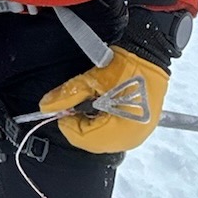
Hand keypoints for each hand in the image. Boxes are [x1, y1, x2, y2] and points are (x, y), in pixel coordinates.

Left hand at [38, 46, 169, 153]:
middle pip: (93, 141)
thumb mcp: (93, 80)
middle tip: (77, 104)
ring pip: (103, 139)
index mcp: (119, 131)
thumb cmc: (126, 67)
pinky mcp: (141, 128)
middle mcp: (130, 139)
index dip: (68, 122)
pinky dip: (104, 124)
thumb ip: (68, 95)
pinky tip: (103, 108)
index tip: (62, 107)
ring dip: (92, 125)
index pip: (83, 137)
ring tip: (91, 104)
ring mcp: (137, 135)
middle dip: (80, 124)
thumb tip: (46, 106)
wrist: (151, 55)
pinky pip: (115, 134)